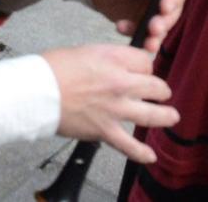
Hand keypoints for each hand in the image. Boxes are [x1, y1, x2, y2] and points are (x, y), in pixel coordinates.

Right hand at [43, 45, 176, 163]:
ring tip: (171, 116)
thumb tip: (115, 69)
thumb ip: (106, 59)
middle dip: (160, 89)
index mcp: (113, 59)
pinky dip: (141, 153)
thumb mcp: (83, 51)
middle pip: (156, 86)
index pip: (145, 61)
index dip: (146, 66)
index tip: (143, 71)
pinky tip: (150, 156)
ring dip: (166, 116)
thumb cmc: (52, 68)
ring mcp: (115, 108)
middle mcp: (120, 82)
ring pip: (152, 115)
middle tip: (160, 92)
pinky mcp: (105, 130)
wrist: (36, 90)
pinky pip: (129, 145)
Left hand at [89, 0, 190, 49]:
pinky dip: (134, 34)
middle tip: (154, 28)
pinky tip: (121, 27)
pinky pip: (144, 34)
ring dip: (155, 36)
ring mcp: (158, 11)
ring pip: (162, 26)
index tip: (165, 7)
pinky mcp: (146, 24)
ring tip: (147, 43)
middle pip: (174, 10)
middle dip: (165, 21)